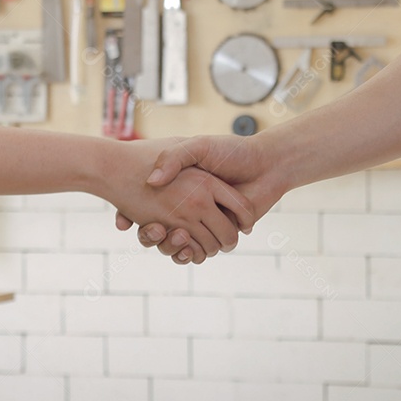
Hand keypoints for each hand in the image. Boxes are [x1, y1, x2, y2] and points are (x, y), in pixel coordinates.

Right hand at [115, 134, 287, 262]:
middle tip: (156, 228)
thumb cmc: (232, 151)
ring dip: (170, 246)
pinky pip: (197, 252)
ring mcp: (205, 222)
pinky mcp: (220, 235)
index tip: (132, 213)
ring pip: (176, 245)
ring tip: (173, 234)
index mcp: (180, 189)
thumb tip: (153, 181)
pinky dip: (187, 254)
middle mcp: (190, 207)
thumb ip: (174, 158)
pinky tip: (185, 246)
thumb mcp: (197, 146)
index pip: (148, 208)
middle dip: (153, 235)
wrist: (267, 164)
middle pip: (159, 231)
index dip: (136, 213)